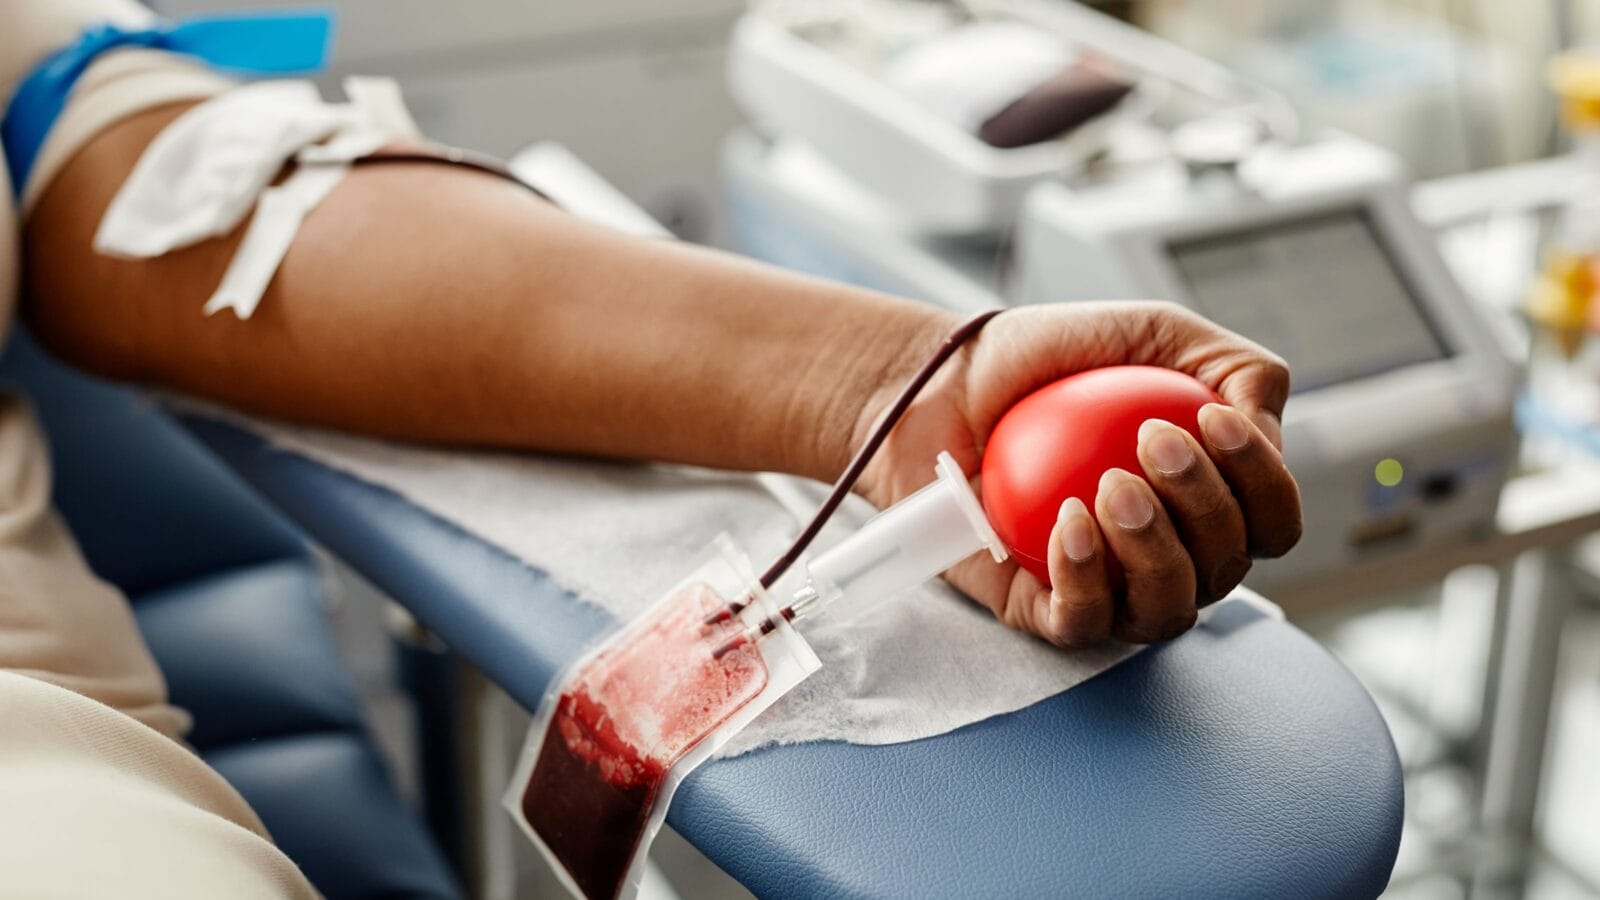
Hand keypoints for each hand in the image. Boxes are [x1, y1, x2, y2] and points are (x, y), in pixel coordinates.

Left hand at [854, 301, 1301, 646]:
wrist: (946, 379)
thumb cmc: (1054, 357)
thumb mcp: (1156, 333)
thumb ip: (1236, 366)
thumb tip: (1268, 428)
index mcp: (1208, 501)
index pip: (1273, 523)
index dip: (1263, 483)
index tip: (1208, 419)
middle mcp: (1171, 555)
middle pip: (1228, 568)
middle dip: (1205, 507)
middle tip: (1148, 439)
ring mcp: (1110, 589)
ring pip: (1167, 610)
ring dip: (1153, 550)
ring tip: (1111, 485)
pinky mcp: (1041, 608)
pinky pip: (1084, 622)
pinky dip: (1086, 578)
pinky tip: (1070, 522)